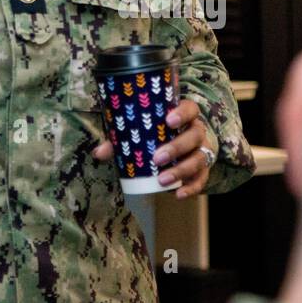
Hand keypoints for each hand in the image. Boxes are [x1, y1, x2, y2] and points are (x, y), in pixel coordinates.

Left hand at [92, 97, 211, 198]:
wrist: (182, 147)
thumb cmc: (156, 134)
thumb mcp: (141, 132)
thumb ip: (121, 139)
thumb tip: (99, 153)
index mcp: (184, 116)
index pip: (190, 108)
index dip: (182, 114)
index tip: (168, 121)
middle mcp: (197, 131)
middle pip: (194, 136)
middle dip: (177, 147)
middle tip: (157, 158)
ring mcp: (202, 150)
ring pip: (199, 158)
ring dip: (181, 170)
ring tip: (162, 180)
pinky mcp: (203, 169)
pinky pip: (202, 179)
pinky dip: (191, 188)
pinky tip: (178, 194)